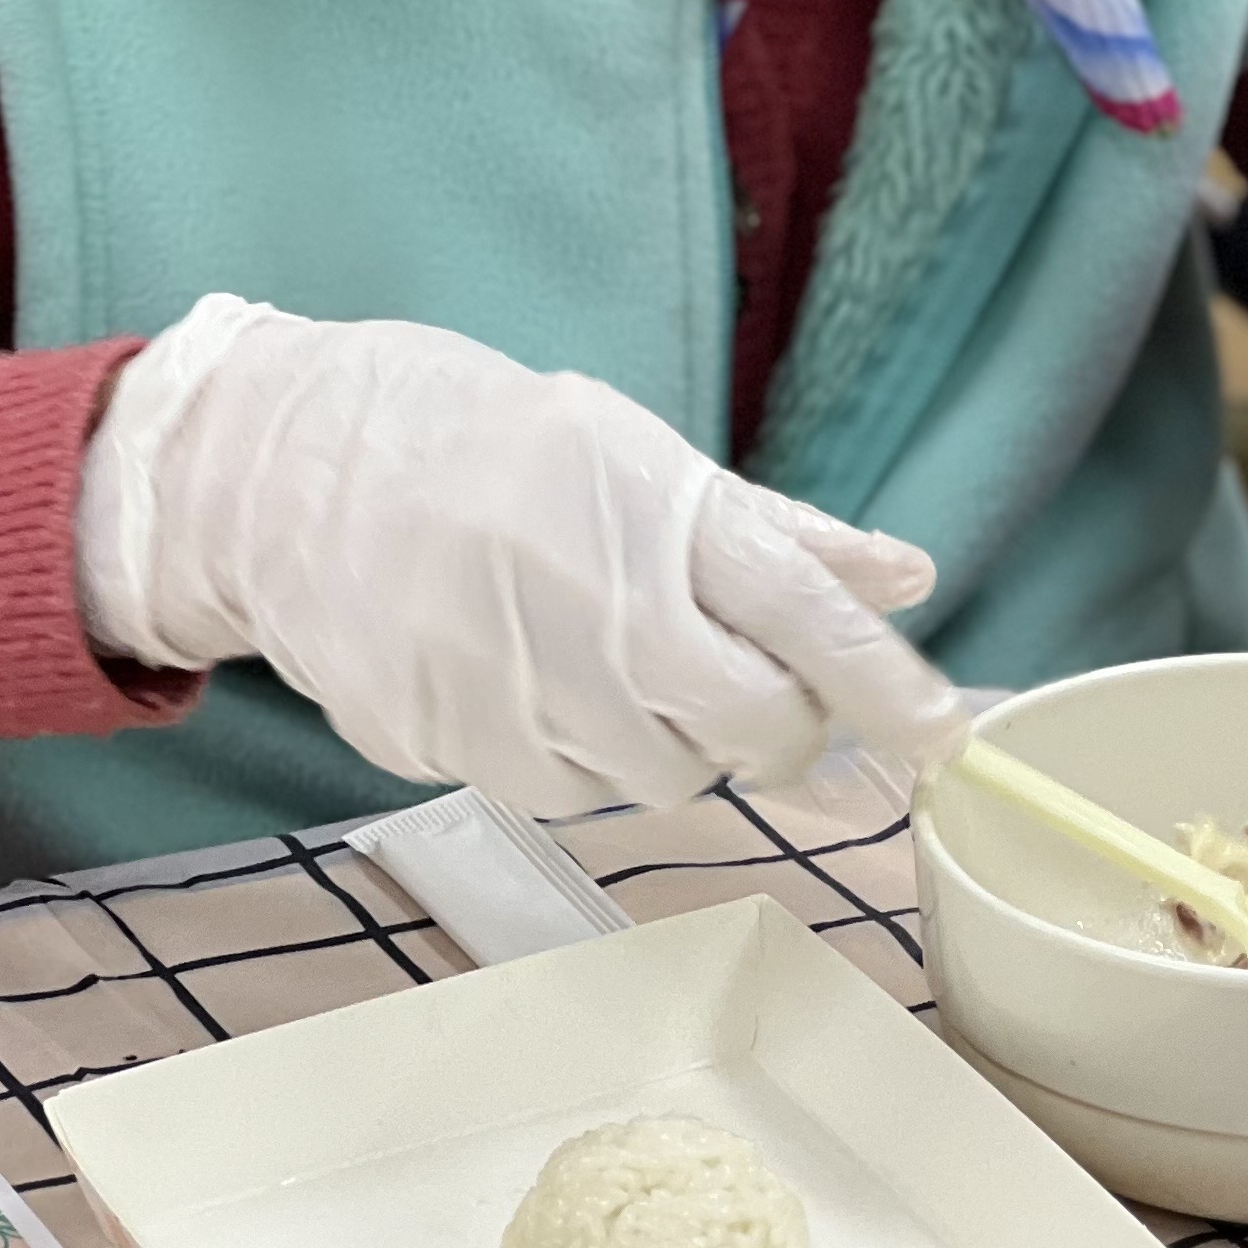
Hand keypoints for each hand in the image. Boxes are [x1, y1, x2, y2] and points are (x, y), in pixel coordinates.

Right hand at [77, 295, 965, 817]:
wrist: (300, 473)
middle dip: (778, 730)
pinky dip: (580, 757)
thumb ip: (783, 538)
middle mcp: (608, 612)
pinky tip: (534, 684)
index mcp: (663, 518)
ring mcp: (532, 690)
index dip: (892, 694)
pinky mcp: (464, 749)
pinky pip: (575, 795)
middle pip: (761, 730)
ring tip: (602, 657)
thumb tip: (909, 580)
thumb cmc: (494, 453)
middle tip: (741, 687)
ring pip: (669, 779)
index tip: (946, 740)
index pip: (813, 623)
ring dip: (668, 741)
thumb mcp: (644, 460)